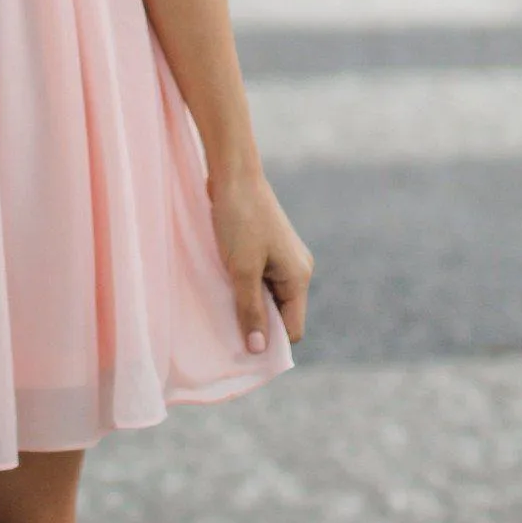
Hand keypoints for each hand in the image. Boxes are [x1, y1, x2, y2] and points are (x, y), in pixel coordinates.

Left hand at [206, 166, 314, 353]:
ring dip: (247, 302)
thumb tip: (258, 349)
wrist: (233, 174)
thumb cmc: (239, 219)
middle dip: (257, 322)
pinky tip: (223, 283)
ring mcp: (283, 257)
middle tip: (226, 325)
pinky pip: (259, 279)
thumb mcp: (242, 269)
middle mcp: (297, 269)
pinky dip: (244, 285)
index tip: (241, 345)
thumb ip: (250, 309)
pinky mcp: (267, 247)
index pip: (292, 329)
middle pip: (280, 314)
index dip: (270, 341)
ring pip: (267, 296)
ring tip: (222, 302)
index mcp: (299, 277)